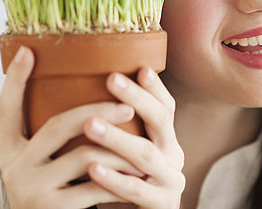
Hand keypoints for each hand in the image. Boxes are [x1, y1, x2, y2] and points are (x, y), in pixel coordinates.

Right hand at [0, 46, 145, 208]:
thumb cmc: (51, 193)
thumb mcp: (39, 165)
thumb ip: (50, 138)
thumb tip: (82, 95)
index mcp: (10, 151)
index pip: (6, 109)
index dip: (15, 79)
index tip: (27, 50)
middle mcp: (14, 167)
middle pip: (59, 125)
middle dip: (99, 110)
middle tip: (128, 104)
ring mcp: (31, 189)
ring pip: (85, 155)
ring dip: (120, 148)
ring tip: (144, 143)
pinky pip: (96, 186)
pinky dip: (120, 177)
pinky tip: (138, 173)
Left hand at [84, 68, 184, 208]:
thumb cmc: (123, 184)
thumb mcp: (126, 153)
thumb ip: (120, 128)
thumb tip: (88, 85)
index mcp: (166, 140)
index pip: (166, 107)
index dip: (155, 87)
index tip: (140, 67)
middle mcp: (173, 156)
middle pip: (161, 121)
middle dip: (137, 97)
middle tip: (111, 78)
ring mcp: (170, 182)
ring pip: (145, 154)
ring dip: (117, 137)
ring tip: (90, 124)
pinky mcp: (161, 206)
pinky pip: (136, 190)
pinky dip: (114, 178)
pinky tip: (93, 167)